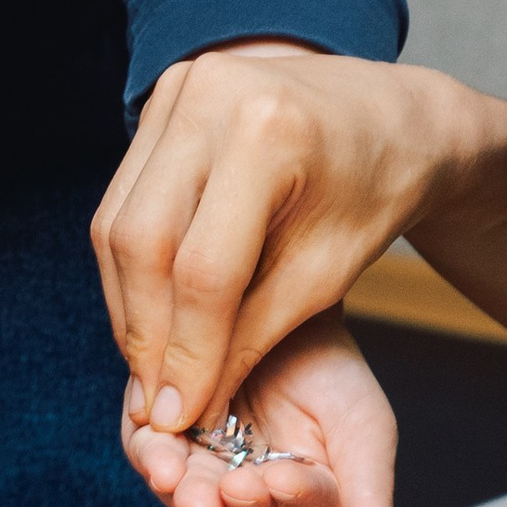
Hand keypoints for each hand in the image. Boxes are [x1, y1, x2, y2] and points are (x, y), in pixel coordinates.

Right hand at [93, 47, 464, 433]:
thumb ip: (251, 336)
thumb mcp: (326, 273)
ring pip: (118, 224)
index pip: (205, 268)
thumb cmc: (372, 194)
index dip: (188, 352)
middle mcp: (211, 96)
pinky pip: (123, 201)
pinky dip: (131, 268)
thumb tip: (184, 405)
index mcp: (269, 134)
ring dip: (129, 306)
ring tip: (152, 367)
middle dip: (146, 334)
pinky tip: (151, 315)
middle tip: (155, 401)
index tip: (180, 415)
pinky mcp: (162, 100)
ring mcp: (179, 90)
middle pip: (144, 242)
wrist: (389, 116)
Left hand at [123, 312, 402, 506]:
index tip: (287, 477)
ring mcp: (203, 475)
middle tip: (234, 487)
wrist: (281, 295)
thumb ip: (369, 504)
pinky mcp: (160, 442)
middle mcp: (254, 502)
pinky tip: (158, 455)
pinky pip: (150, 460)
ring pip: (193, 503)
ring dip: (188, 494)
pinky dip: (152, 457)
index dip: (297, 503)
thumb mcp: (363, 430)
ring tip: (182, 481)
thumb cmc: (331, 370)